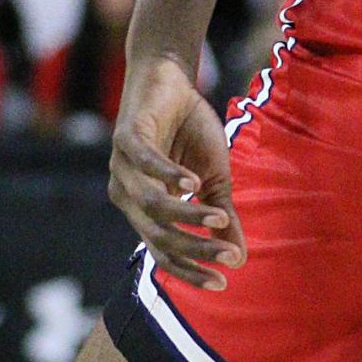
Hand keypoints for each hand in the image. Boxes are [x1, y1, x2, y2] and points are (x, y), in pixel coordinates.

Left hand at [109, 58, 244, 291]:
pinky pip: (145, 163)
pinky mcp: (125, 138)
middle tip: (226, 257)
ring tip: (218, 214)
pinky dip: (168, 175)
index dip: (191, 268)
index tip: (223, 282)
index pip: (164, 249)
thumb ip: (221, 214)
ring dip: (186, 214)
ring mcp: (122, 167)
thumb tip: (240, 256)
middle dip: (193, 248)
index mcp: (145, 207)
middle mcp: (127, 194)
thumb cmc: (189, 130)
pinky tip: (193, 181)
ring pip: (151, 204)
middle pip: (157, 234)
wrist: (170, 79)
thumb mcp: (214, 176)